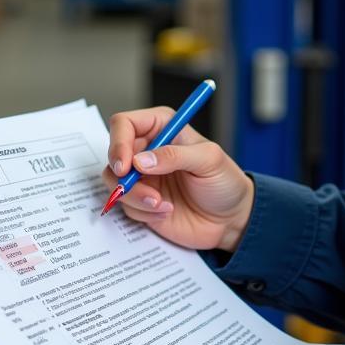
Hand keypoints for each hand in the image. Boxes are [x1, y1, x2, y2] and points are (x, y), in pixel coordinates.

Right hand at [106, 106, 252, 251]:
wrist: (230, 220)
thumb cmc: (225, 182)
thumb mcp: (209, 160)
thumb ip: (175, 155)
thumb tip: (141, 161)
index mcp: (162, 128)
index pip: (125, 124)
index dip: (119, 142)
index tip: (126, 166)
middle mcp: (147, 150)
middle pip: (114, 155)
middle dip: (124, 178)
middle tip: (147, 193)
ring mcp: (143, 177)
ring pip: (115, 183)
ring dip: (135, 197)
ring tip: (163, 205)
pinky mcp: (141, 201)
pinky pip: (126, 206)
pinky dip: (144, 212)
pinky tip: (167, 211)